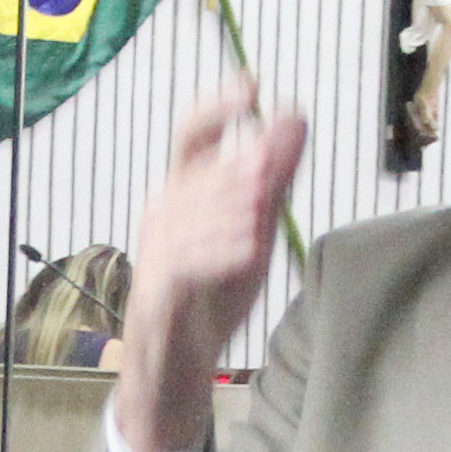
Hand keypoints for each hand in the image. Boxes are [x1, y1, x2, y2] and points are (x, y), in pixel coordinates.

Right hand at [109, 77, 306, 451]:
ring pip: (192, 219)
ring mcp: (157, 255)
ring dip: (230, 212)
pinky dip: (217, 255)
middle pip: (200, 176)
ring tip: (260, 215)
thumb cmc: (211, 293)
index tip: (252, 84)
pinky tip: (247, 250)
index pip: (192, 136)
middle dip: (238, 171)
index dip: (218, 107)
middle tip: (270, 170)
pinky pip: (185, 267)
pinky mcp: (158, 296)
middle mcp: (164, 216)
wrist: (174, 367)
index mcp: (183, 193)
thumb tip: (294, 115)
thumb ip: (273, 177)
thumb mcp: (252, 230)